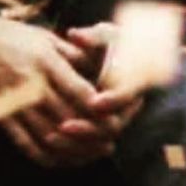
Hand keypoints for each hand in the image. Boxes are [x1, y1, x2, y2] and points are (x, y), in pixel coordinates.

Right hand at [0, 18, 113, 166]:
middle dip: (94, 135)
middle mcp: (31, 86)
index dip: (101, 112)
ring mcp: (15, 104)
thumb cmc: (15, 37)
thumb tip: (102, 73)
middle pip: (69, 120)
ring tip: (95, 152)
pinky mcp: (2, 117)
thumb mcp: (48, 38)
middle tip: (111, 141)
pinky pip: (27, 145)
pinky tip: (64, 159)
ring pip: (50, 138)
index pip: (80, 94)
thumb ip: (75, 56)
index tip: (116, 120)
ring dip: (76, 151)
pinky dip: (48, 157)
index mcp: (46, 63)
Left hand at [59, 23, 143, 139]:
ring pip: (100, 143)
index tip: (93, 102)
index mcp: (135, 80)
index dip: (112, 100)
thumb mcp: (105, 35)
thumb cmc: (111, 44)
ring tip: (50, 137)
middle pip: (113, 127)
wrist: (122, 60)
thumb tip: (74, 35)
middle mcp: (129, 106)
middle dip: (88, 129)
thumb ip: (90, 37)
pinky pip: (90, 149)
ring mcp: (117, 121)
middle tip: (63, 126)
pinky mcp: (102, 132)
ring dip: (76, 144)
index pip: (128, 95)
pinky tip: (50, 145)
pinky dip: (72, 150)